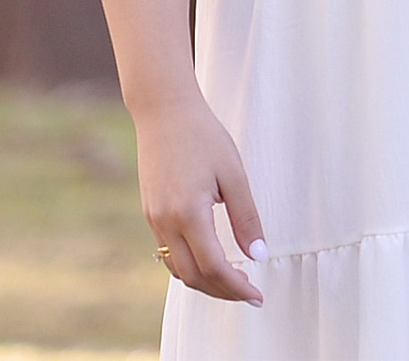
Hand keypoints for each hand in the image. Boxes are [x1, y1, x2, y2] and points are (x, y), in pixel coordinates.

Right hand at [133, 94, 265, 304]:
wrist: (164, 113)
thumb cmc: (204, 137)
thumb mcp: (234, 174)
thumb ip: (246, 217)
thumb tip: (257, 255)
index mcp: (188, 213)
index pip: (213, 267)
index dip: (236, 287)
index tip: (258, 296)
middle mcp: (165, 222)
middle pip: (193, 276)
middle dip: (222, 292)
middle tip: (250, 294)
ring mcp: (153, 220)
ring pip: (177, 269)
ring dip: (205, 282)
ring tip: (234, 282)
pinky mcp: (150, 214)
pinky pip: (168, 253)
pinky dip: (190, 266)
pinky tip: (211, 262)